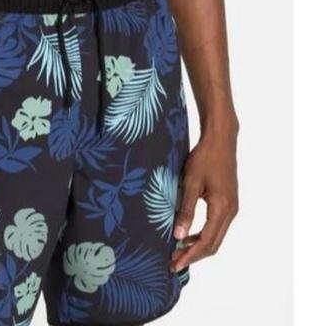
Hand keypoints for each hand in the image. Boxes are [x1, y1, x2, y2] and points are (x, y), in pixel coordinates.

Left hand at [171, 125, 238, 271]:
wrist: (221, 140)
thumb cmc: (204, 157)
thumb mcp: (191, 182)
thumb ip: (185, 209)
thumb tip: (178, 235)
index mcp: (222, 208)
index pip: (207, 242)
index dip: (191, 255)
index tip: (175, 264)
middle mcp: (230, 212)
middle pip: (213, 244)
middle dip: (193, 255)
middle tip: (173, 262)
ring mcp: (231, 208)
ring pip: (216, 236)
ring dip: (198, 246)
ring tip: (178, 251)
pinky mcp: (228, 202)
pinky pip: (217, 226)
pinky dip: (203, 235)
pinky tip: (188, 235)